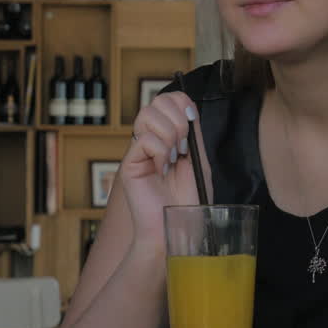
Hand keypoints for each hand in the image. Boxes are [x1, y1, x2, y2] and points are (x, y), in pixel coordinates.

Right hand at [121, 92, 213, 246]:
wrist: (178, 228)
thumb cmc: (188, 201)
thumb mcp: (198, 161)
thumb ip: (193, 135)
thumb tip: (189, 107)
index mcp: (167, 136)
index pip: (168, 99)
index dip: (181, 102)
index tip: (193, 122)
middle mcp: (151, 139)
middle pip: (157, 100)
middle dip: (178, 118)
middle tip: (184, 146)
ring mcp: (138, 150)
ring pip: (147, 113)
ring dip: (170, 134)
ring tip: (174, 158)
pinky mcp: (129, 164)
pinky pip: (144, 139)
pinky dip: (160, 151)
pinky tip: (163, 169)